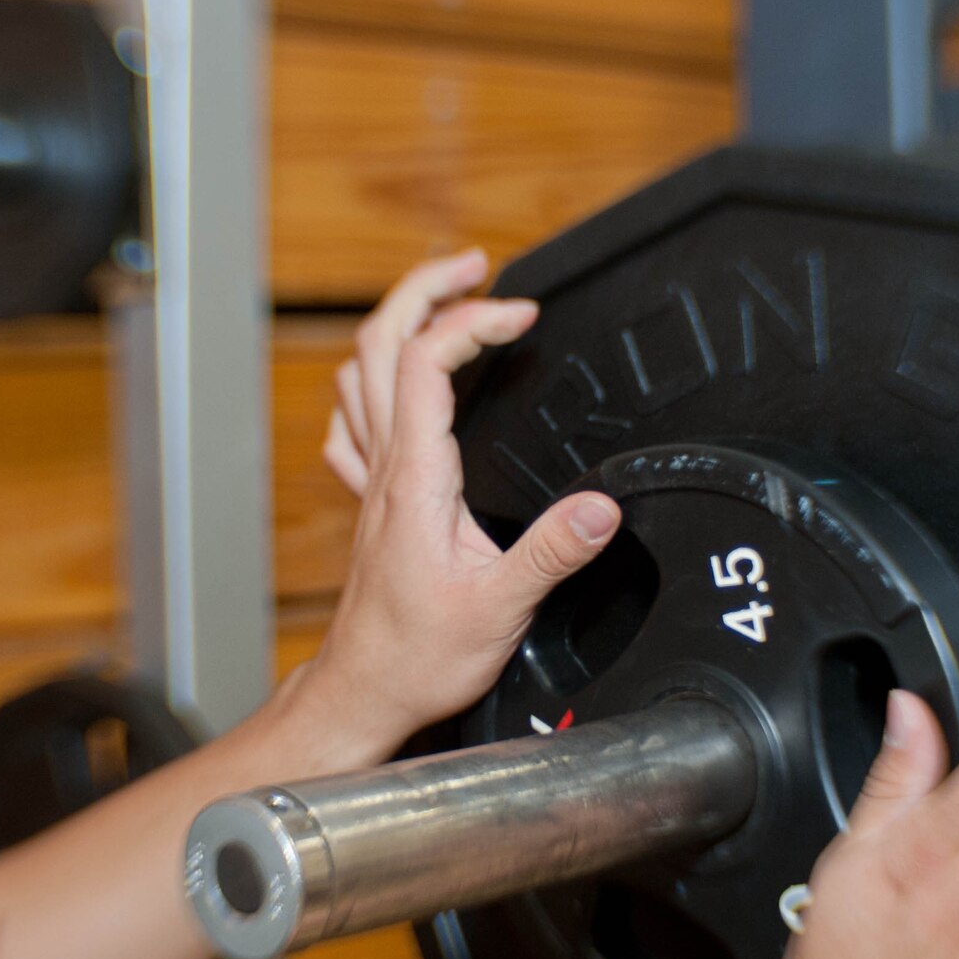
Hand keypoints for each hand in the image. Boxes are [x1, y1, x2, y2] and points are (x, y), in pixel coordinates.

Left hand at [277, 249, 621, 761]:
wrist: (368, 690)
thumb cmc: (420, 656)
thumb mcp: (501, 607)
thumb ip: (553, 551)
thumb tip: (602, 506)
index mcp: (416, 477)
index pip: (426, 361)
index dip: (473, 320)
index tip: (522, 315)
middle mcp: (385, 468)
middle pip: (379, 344)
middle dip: (426, 289)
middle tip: (478, 268)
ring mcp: (372, 483)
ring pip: (361, 374)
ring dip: (400, 325)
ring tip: (446, 305)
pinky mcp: (373, 505)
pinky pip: (356, 424)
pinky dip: (376, 386)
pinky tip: (400, 391)